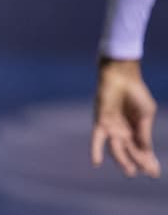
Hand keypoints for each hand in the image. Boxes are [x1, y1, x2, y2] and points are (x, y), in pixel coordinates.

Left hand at [92, 57, 159, 177]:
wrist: (122, 77)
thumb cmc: (136, 93)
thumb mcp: (146, 114)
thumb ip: (144, 133)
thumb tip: (145, 152)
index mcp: (137, 129)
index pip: (142, 150)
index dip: (148, 161)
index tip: (154, 173)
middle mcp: (123, 131)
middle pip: (130, 152)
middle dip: (137, 163)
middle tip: (143, 173)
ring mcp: (112, 127)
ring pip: (116, 148)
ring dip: (122, 160)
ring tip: (129, 171)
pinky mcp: (100, 122)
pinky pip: (97, 138)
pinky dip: (96, 150)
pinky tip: (96, 163)